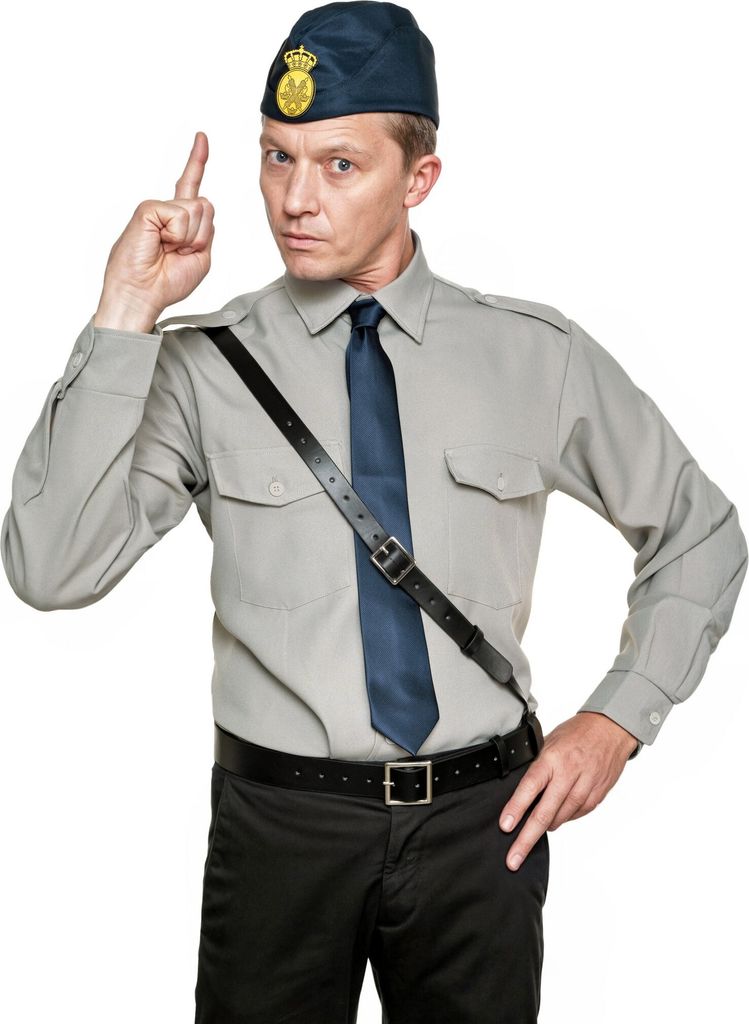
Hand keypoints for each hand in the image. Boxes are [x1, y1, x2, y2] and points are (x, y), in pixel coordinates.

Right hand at [93, 131, 214, 331]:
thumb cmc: (166, 282)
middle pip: (207, 207)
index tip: (201, 138)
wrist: (141, 294)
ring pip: (198, 210)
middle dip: (202, 236)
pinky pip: (181, 215)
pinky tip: (160, 243)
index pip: (191, 187)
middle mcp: (168, 211)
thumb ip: (206, 231)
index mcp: (179, 222)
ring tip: (168, 249)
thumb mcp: (200, 258)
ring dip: (191, 237)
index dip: (196, 162)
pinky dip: (178, 235)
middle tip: (180, 253)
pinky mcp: (148, 209)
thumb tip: (200, 205)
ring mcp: (156, 208)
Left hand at [498, 711, 638, 870]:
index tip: (506, 826)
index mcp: (552, 759)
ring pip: (562, 818)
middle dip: (527, 839)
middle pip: (545, 813)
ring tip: (531, 835)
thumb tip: (518, 789)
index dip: (516, 809)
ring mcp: (585, 786)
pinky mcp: (597, 795)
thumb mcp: (549, 741)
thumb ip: (537, 765)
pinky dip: (565, 818)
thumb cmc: (577, 733)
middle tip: (513, 859)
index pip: (530, 787)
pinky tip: (558, 817)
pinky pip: (577, 814)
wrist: (611, 728)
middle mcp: (568, 774)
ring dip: (546, 828)